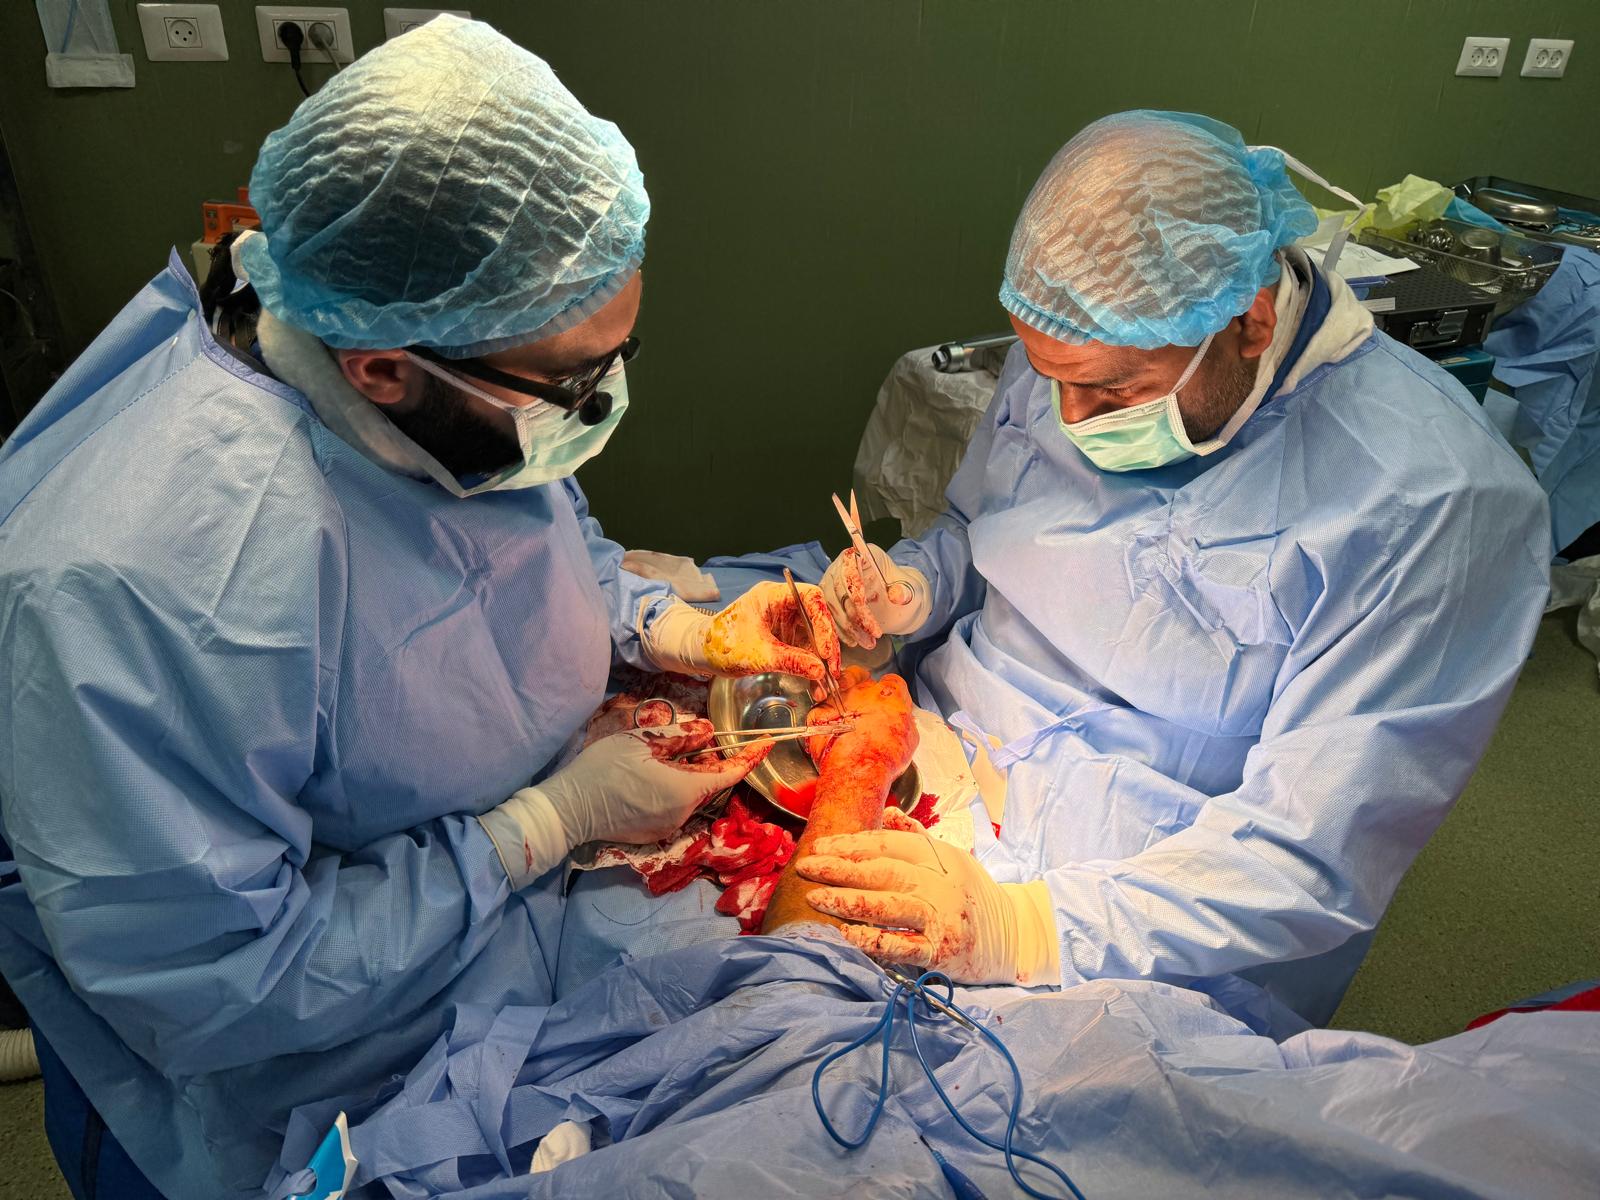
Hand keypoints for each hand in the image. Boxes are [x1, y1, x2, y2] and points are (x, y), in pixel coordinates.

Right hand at [481, 721, 769, 887]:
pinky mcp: (654, 834)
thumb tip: (708, 734)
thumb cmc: (603, 769)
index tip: (767, 741)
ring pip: (693, 796)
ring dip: (693, 775)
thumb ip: (680, 738)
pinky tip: (659, 774)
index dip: (751, 757)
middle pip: (711, 785)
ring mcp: (668, 827)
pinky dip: (677, 789)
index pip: (730, 774)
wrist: (568, 809)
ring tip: (676, 753)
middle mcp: (683, 814)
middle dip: (716, 762)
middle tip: (711, 738)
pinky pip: (676, 807)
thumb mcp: (641, 742)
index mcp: (685, 790)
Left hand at [643, 583, 843, 700]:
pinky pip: (803, 650)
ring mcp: (783, 621)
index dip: (824, 622)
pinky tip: (814, 685)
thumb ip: (790, 661)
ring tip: (824, 686)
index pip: (812, 598)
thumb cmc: (722, 644)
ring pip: (813, 638)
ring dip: (820, 662)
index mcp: (773, 595)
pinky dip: (809, 667)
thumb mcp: (758, 655)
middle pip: (817, 620)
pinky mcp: (783, 638)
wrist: (701, 653)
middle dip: (826, 647)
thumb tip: (820, 671)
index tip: (826, 650)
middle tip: (832, 672)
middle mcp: (782, 605)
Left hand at [795, 828, 1058, 984]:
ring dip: (847, 902)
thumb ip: (915, 837)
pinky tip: (846, 934)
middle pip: (882, 872)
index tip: (820, 847)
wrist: (1013, 936)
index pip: (888, 845)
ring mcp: (939, 918)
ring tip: (816, 899)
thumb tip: (887, 812)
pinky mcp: (939, 951)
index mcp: (938, 857)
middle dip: (839, 869)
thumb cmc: (972, 894)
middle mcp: (938, 884)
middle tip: (806, 867)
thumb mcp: (950, 858)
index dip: (851, 844)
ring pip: (886, 906)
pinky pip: (899, 945)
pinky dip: (870, 939)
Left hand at [804, 667, 916, 776]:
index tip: (886, 699)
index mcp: (890, 695)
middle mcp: (865, 691)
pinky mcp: (820, 712)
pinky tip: (831, 726)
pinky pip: (821, 706)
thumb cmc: (883, 759)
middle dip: (863, 686)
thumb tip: (902, 722)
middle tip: (863, 702)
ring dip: (842, 693)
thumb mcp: (909, 739)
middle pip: (863, 678)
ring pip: (840, 685)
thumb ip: (905, 722)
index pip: (892, 681)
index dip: (889, 690)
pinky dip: (824, 715)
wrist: (857, 772)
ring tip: (845, 711)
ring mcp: (841, 699)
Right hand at [820, 546, 931, 648]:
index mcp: (862, 553)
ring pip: (831, 605)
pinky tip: (853, 640)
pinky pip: (827, 613)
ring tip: (866, 642)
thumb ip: (905, 591)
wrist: (893, 597)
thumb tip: (898, 595)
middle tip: (872, 635)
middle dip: (853, 616)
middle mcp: (842, 564)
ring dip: (847, 627)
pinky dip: (839, 629)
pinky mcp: (828, 597)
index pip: (851, 573)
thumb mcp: (909, 589)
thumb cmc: (900, 589)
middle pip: (838, 590)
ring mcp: (832, 580)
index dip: (856, 595)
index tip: (866, 616)